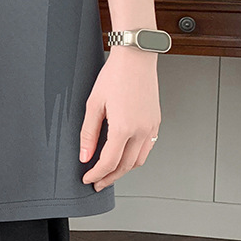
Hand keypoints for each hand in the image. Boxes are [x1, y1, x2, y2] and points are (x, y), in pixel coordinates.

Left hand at [79, 47, 160, 190]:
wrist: (136, 58)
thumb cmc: (114, 75)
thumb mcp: (93, 104)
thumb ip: (88, 133)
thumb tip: (85, 156)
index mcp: (123, 127)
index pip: (109, 162)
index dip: (96, 174)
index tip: (87, 179)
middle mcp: (141, 130)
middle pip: (125, 166)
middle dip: (110, 177)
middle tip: (97, 182)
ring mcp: (151, 127)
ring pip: (139, 160)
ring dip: (123, 169)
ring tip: (109, 171)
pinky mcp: (156, 122)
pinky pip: (147, 148)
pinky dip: (135, 157)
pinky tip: (124, 154)